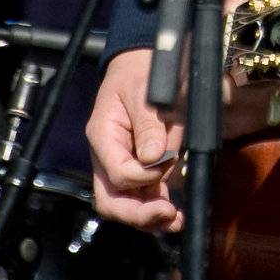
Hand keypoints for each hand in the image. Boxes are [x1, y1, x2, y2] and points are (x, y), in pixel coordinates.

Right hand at [86, 47, 185, 232]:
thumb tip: (155, 157)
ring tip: (175, 221)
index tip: (168, 162)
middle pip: (112, 199)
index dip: (144, 177)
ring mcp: (122, 162)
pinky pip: (143, 194)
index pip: (118, 173)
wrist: (143, 59)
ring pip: (127, 203)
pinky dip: (156, 206)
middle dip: (138, 214)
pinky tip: (174, 214)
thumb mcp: (146, 89)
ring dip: (149, 217)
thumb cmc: (142, 69)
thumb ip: (148, 123)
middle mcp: (108, 155)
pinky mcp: (139, 166)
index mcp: (103, 135)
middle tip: (167, 215)